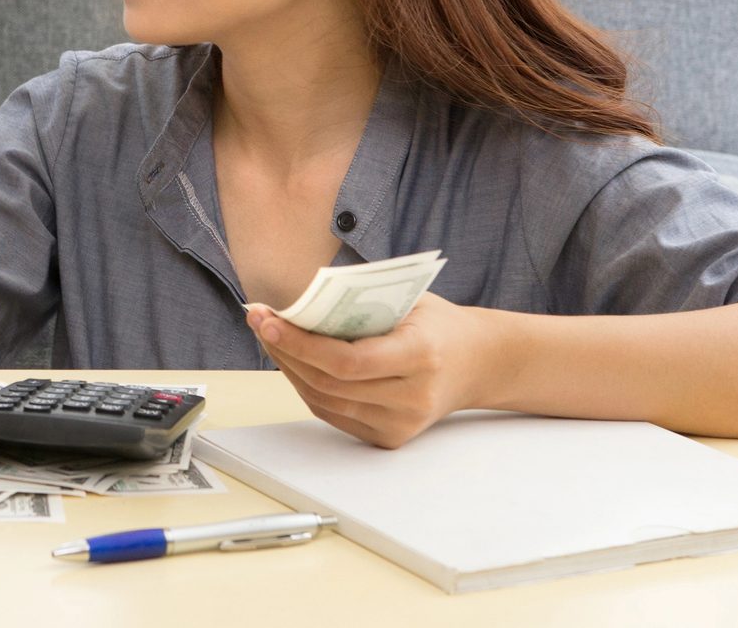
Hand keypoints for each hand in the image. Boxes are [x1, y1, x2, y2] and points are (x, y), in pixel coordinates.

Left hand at [245, 293, 495, 448]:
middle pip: (328, 383)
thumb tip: (297, 300)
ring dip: (289, 369)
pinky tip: (293, 361)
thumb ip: (360, 301)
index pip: (347, 361)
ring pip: (323, 401)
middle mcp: (412, 398)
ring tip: (270, 337)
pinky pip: (333, 414)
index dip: (300, 344)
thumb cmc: (438, 324)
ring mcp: (401, 424)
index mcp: (421, 357)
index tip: (268, 320)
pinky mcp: (389, 438)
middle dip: (284, 351)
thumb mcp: (407, 300)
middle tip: (259, 320)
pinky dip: (307, 387)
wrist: (479, 364)